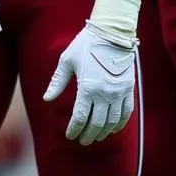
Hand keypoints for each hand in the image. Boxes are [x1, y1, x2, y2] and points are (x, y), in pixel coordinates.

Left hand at [43, 22, 136, 144]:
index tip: (70, 136)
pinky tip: (113, 129)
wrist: (111, 34)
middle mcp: (104, 94)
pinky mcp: (128, 90)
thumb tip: (46, 98)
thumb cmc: (85, 45)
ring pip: (112, 122)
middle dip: (88, 135)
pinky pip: (125, 114)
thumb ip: (58, 81)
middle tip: (82, 141)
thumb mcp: (67, 60)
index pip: (80, 117)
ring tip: (96, 137)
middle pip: (96, 124)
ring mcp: (118, 93)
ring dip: (103, 133)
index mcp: (88, 88)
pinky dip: (119, 124)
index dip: (74, 129)